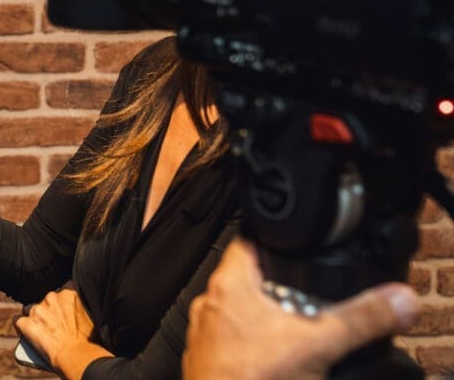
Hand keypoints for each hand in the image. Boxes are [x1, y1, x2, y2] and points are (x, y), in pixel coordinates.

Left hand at [15, 288, 95, 377]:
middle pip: (46, 300)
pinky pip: (17, 320)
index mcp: (69, 292)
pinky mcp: (26, 323)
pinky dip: (21, 326)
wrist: (76, 355)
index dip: (62, 301)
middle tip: (54, 324)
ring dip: (34, 317)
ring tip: (40, 329)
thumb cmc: (88, 340)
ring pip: (30, 309)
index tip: (63, 309)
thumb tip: (76, 311)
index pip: (63, 289)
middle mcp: (51, 297)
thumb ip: (80, 306)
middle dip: (48, 310)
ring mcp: (37, 309)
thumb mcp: (90, 315)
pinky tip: (24, 331)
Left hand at [183, 238, 419, 379]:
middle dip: (282, 286)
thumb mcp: (319, 345)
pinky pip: (236, 345)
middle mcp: (210, 306)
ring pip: (243, 316)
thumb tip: (397, 300)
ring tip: (301, 331)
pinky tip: (279, 362)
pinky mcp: (210, 363)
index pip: (248, 242)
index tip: (296, 243)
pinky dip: (258, 348)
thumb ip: (361, 319)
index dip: (274, 239)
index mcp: (229, 286)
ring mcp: (206, 336)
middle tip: (311, 296)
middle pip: (250, 281)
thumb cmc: (248, 379)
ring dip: (271, 320)